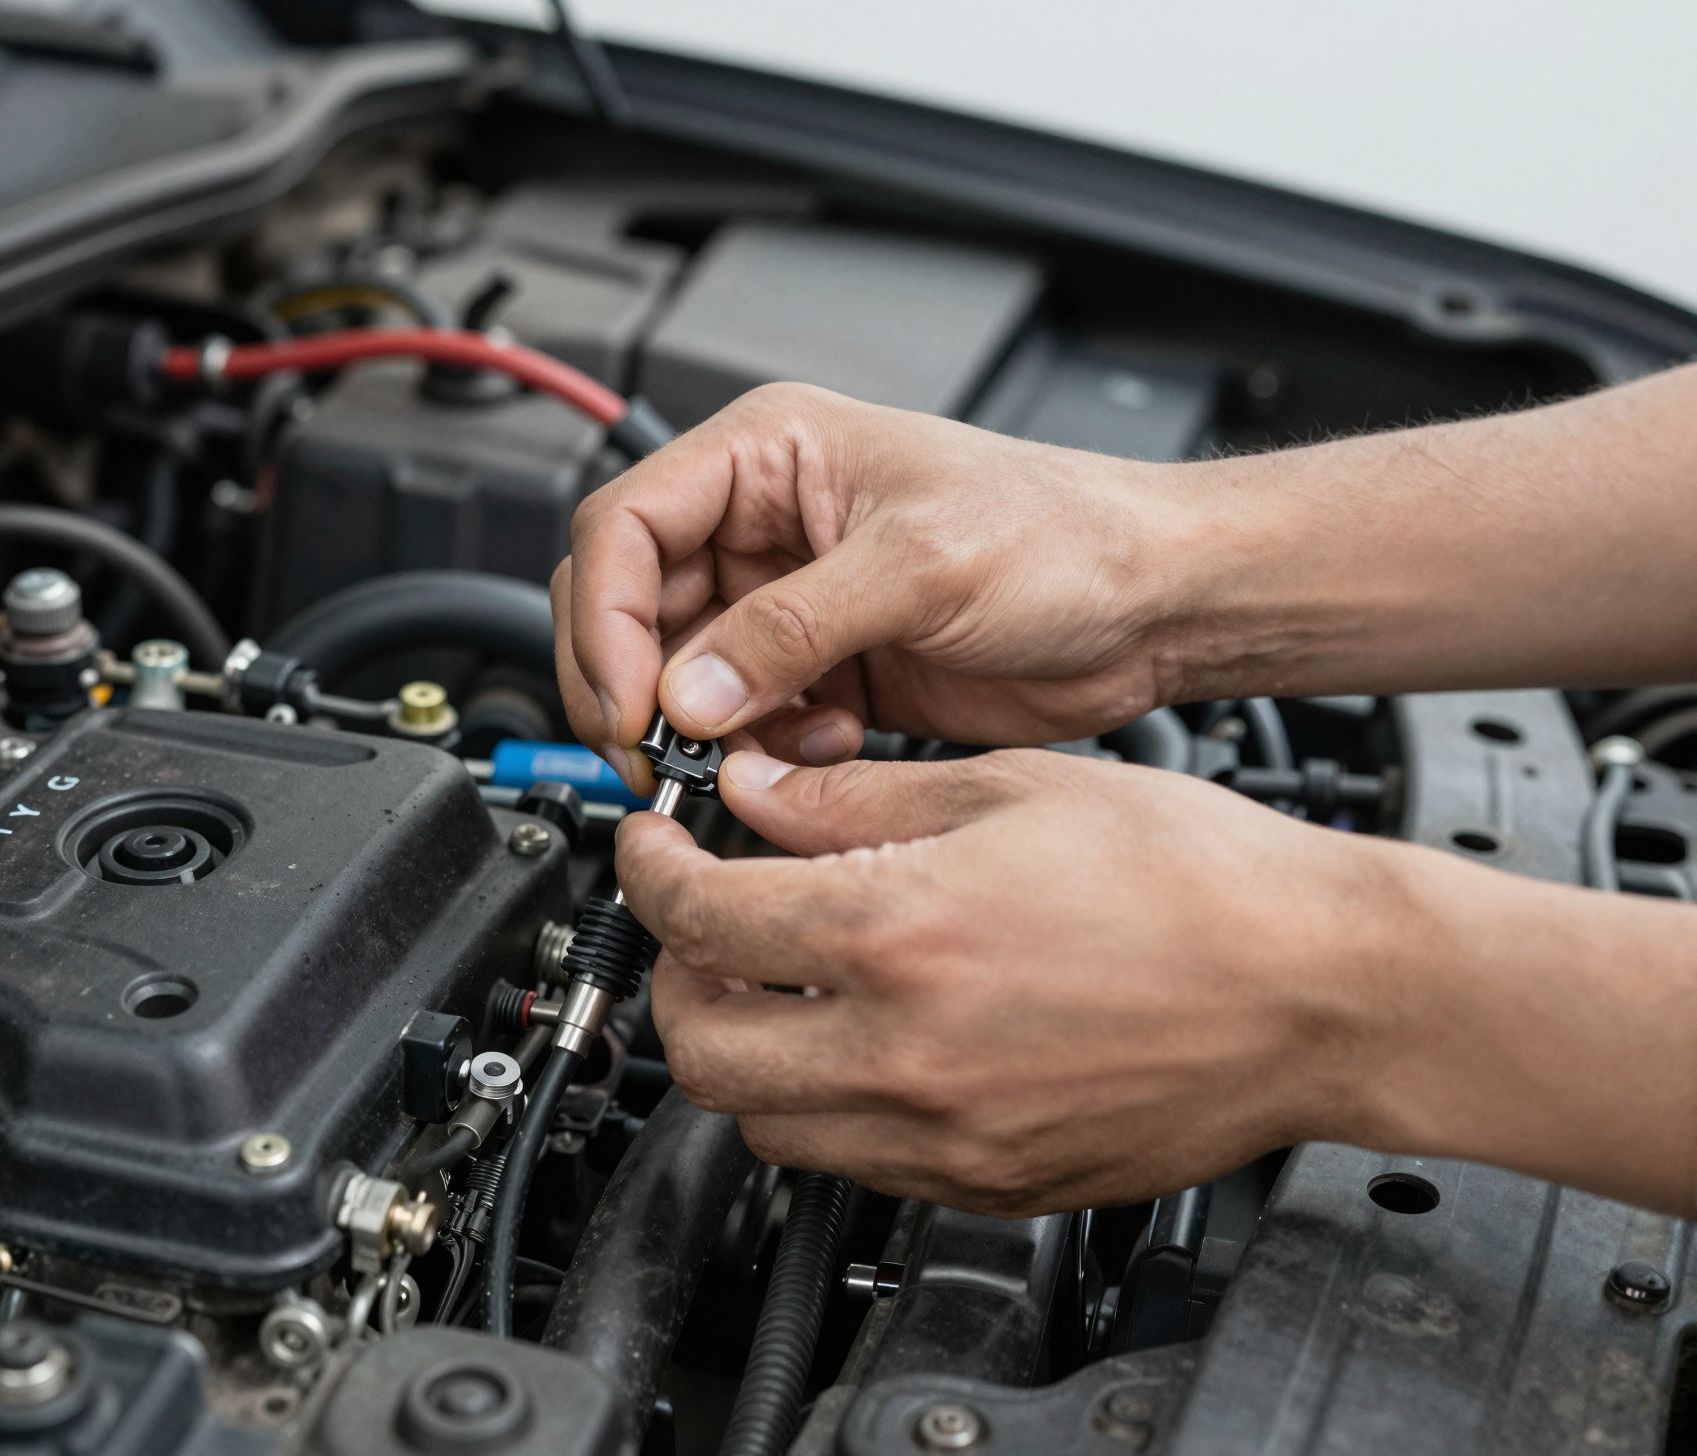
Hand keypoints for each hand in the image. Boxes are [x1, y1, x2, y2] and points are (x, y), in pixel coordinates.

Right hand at [554, 383, 1192, 789]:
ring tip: (755, 750)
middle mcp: (764, 523)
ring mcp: (788, 601)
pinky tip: (825, 740)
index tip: (629, 700)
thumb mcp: (920, 566)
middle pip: (632, 605)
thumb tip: (685, 693)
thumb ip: (791, 631)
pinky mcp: (819, 667)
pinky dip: (760, 746)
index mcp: (769, 454)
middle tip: (652, 755)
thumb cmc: (1065, 536)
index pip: (624, 526)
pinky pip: (742, 717)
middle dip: (635, 684)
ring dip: (702, 725)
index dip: (605, 617)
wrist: (1152, 606)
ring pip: (680, 673)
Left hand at [622, 749, 1402, 1212]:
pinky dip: (825, 1105)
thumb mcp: (1010, 789)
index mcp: (900, 935)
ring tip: (782, 985)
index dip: (649, 872)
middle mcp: (908, 1053)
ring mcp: (948, 1137)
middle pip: (701, 1050)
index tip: (652, 850)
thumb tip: (755, 798)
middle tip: (703, 925)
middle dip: (675, 978)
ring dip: (744, 1049)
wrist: (1324, 988)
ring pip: (764, 1124)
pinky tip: (866, 1038)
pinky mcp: (989, 1185)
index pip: (701, 919)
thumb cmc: (1198, 878)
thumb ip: (853, 803)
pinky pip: (854, 1161)